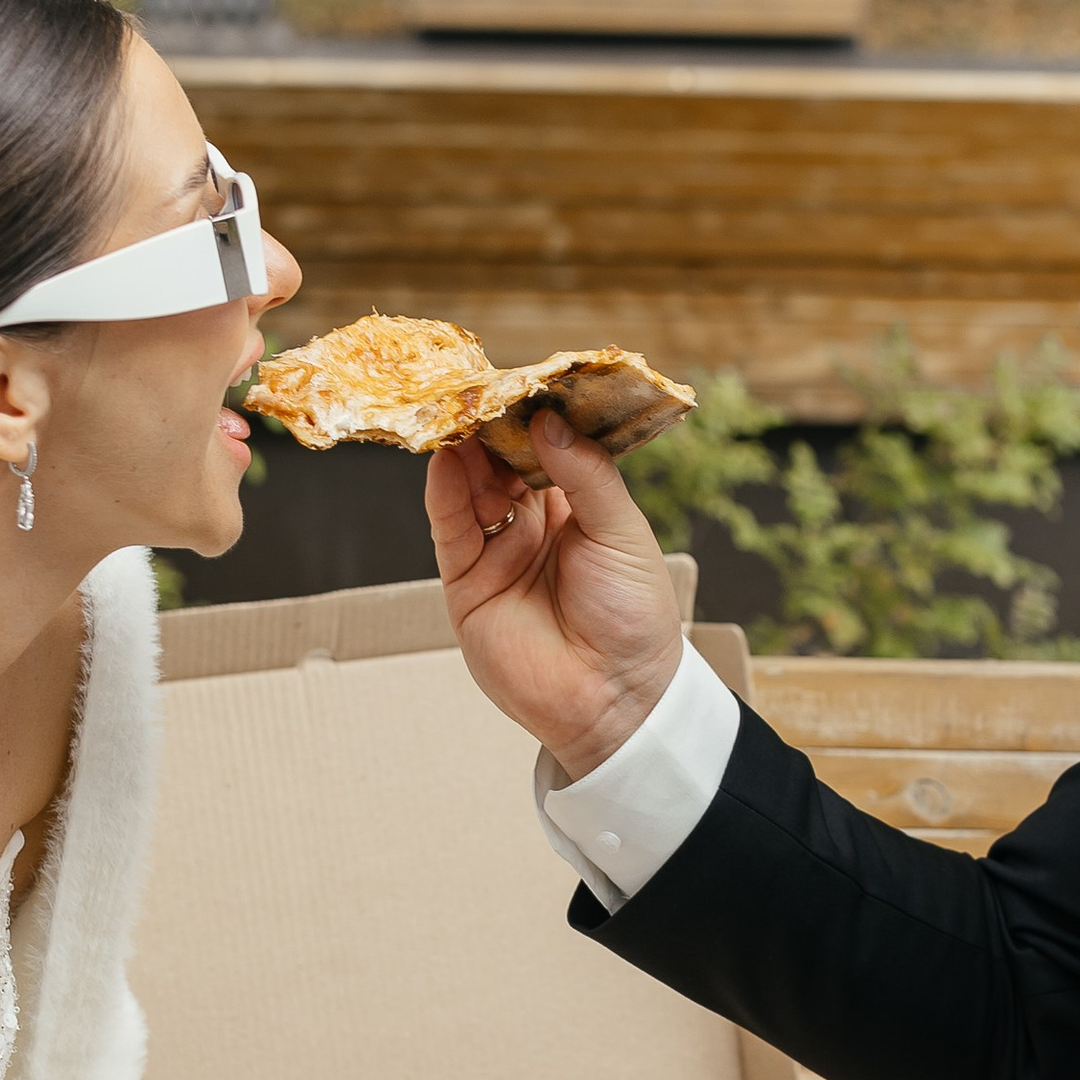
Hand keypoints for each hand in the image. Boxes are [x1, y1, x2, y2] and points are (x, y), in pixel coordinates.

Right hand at [426, 409, 682, 779]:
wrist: (615, 699)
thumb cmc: (635, 617)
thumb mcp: (622, 533)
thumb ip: (585, 476)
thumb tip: (548, 422)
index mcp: (579, 510)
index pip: (547, 450)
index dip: (533, 416)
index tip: (523, 380)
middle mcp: (534, 526)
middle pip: (501, 462)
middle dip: (491, 426)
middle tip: (481, 387)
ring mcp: (498, 553)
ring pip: (470, 488)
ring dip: (465, 451)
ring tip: (462, 415)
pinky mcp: (467, 584)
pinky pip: (449, 528)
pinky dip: (444, 491)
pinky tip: (446, 458)